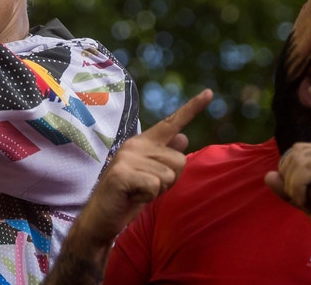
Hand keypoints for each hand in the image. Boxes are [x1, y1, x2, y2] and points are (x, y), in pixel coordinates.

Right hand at [44, 90, 211, 284]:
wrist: (101, 218)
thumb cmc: (128, 196)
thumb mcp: (151, 175)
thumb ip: (165, 157)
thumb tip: (184, 137)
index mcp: (143, 142)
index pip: (172, 123)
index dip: (192, 108)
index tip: (209, 92)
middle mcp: (135, 144)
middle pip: (179, 160)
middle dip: (170, 182)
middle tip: (145, 188)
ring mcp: (127, 157)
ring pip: (169, 176)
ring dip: (158, 191)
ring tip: (137, 192)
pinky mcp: (122, 173)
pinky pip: (155, 186)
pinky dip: (148, 197)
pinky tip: (132, 197)